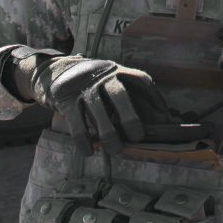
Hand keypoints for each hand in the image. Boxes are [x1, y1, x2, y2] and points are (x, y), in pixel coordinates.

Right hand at [3, 49, 208, 154]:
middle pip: (120, 94)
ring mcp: (84, 87)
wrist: (56, 71)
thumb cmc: (95, 85)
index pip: (141, 80)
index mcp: (119, 72)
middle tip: (138, 137)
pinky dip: (83, 138)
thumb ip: (133, 99)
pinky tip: (88, 151)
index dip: (155, 98)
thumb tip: (166, 121)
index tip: (166, 117)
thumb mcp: (113, 84)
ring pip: (98, 110)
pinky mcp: (66, 98)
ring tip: (115, 151)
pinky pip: (76, 120)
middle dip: (130, 116)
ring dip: (107, 132)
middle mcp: (103, 76)